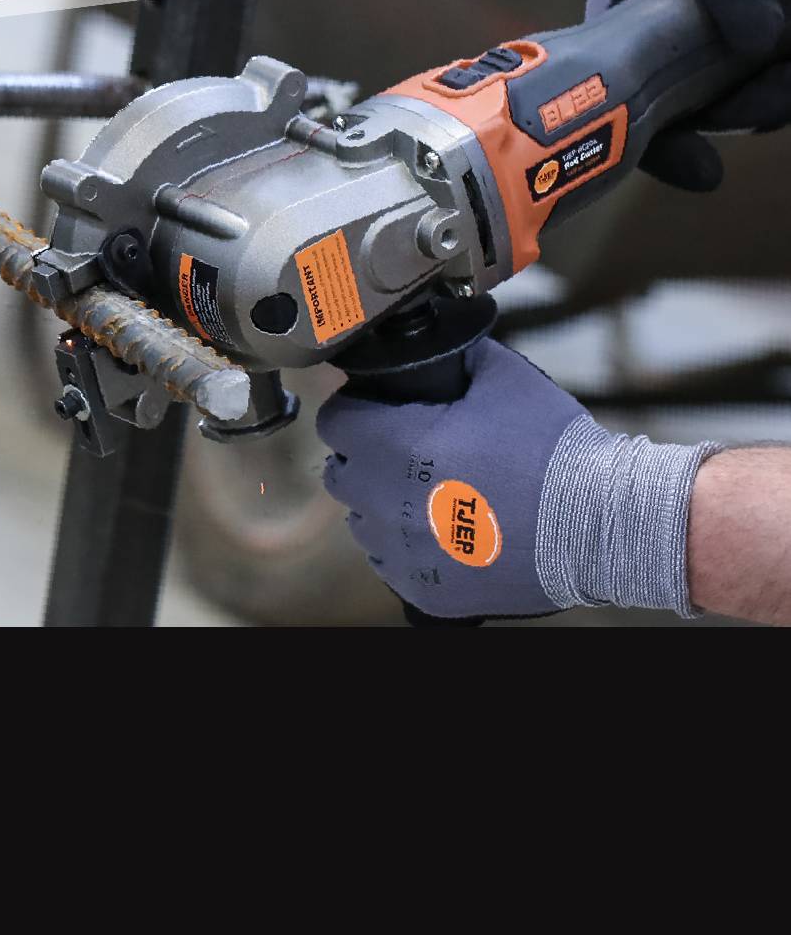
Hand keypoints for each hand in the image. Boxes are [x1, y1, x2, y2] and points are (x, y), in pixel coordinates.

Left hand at [316, 338, 585, 620]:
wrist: (599, 523)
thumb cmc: (553, 449)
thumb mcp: (505, 377)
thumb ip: (460, 355)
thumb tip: (443, 343)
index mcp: (397, 446)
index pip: (334, 422)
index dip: (354, 410)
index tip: (373, 411)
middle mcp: (387, 504)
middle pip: (341, 475)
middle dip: (363, 457)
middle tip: (401, 450)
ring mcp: (404, 553)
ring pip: (362, 523)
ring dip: (382, 504)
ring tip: (426, 493)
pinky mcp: (423, 591)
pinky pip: (391, 564)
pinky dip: (406, 547)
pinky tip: (443, 531)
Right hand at [588, 0, 789, 191]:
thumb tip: (761, 39)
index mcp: (622, 32)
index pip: (628, 114)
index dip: (662, 152)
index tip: (705, 172)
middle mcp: (660, 48)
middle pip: (698, 114)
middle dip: (747, 111)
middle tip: (781, 93)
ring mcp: (703, 41)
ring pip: (738, 92)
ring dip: (774, 88)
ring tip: (788, 73)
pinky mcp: (741, 29)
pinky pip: (765, 63)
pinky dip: (783, 66)